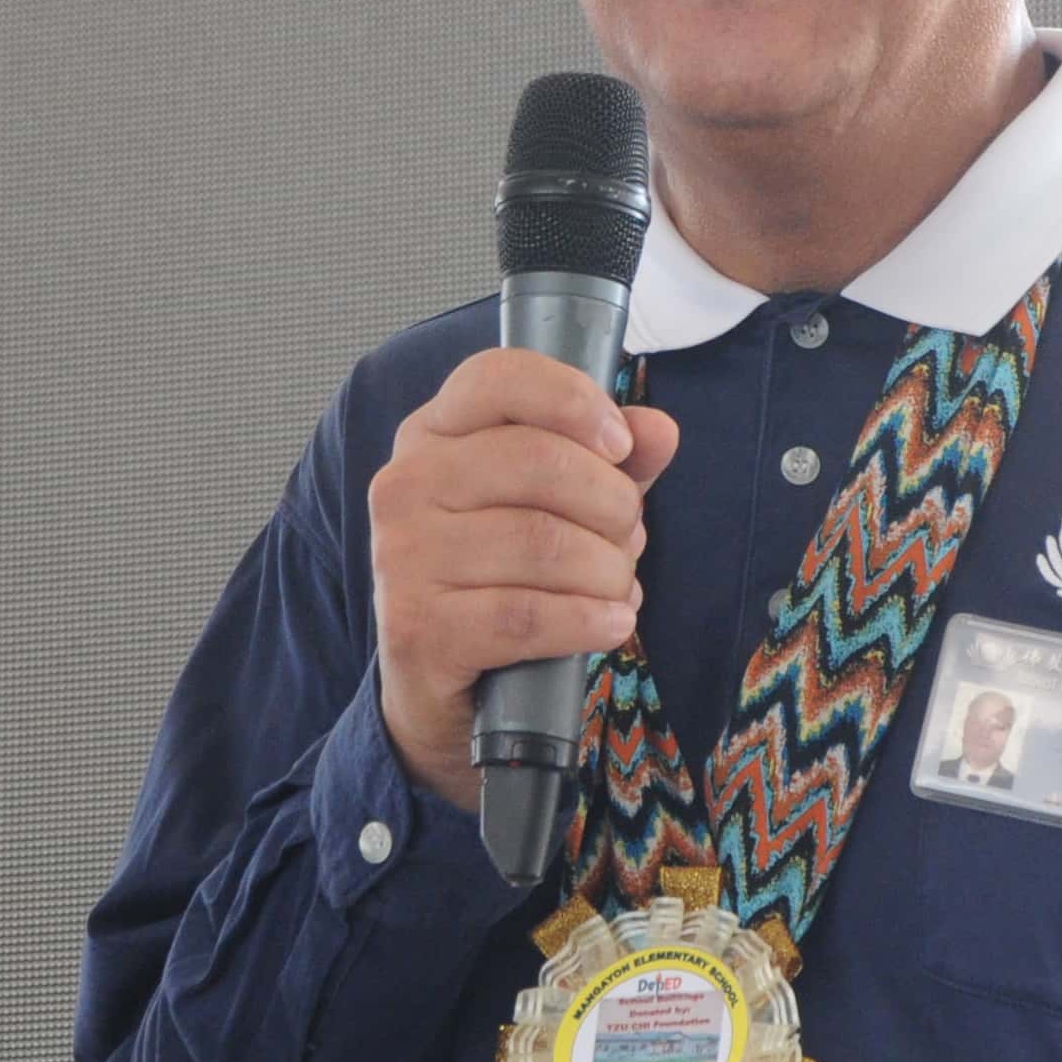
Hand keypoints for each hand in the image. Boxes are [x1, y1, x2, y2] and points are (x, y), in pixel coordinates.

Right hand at [367, 349, 680, 811]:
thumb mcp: (560, 506)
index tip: (619, 444)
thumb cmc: (501, 576)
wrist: (441, 684)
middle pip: (539, 461)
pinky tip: (609, 623)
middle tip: (628, 537)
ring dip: (607, 571)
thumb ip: (611, 461)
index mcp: (434, 434)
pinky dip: (588, 621)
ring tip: (616, 588)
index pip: (498, 377)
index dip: (573, 401)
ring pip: (543, 544)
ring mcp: (403, 556)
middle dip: (612, 504)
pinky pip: (528, 614)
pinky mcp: (417, 627)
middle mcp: (406, 484)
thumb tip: (659, 430)